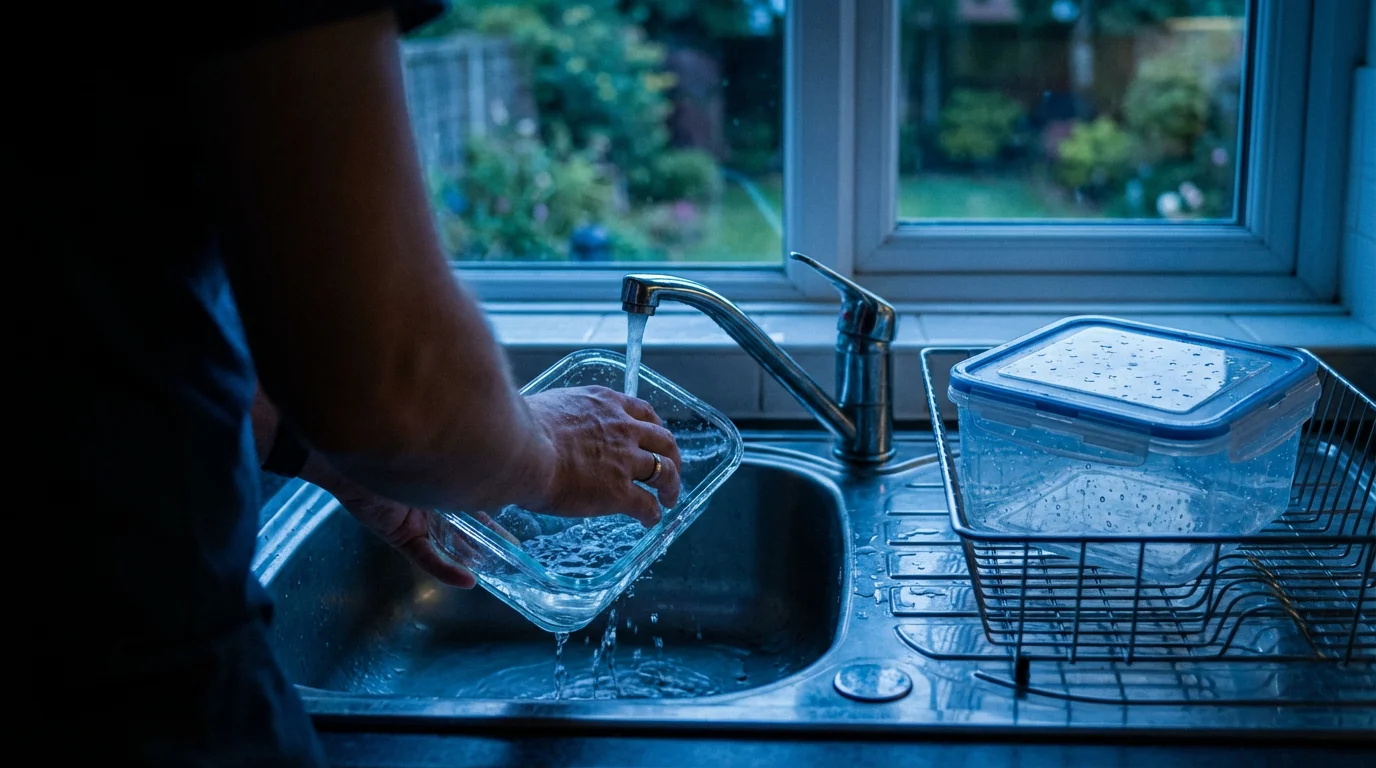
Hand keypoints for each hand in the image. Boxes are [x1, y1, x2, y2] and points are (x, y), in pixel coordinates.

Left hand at [304, 456, 514, 587]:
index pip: (473, 494)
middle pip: (464, 523)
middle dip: (487, 537)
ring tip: (495, 567)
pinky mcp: (400, 535)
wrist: (354, 442)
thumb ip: (466, 451)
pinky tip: (467, 579)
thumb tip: (500, 437)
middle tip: (513, 550)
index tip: (518, 511)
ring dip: (470, 556)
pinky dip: (446, 569)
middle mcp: (430, 496)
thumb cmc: (399, 435)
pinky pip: (425, 556)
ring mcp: (415, 518)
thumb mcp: (444, 447)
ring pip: (449, 542)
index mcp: (440, 473)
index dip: (494, 506)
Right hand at [525, 386, 681, 525]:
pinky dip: (653, 513)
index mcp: (604, 404)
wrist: (520, 448)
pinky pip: (646, 504)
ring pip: (664, 471)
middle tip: (672, 469)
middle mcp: (622, 428)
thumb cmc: (519, 428)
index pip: (641, 411)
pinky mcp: (619, 491)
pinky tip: (650, 520)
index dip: (653, 427)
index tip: (654, 437)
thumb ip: (559, 418)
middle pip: (663, 440)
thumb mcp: (547, 408)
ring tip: (670, 498)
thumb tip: (541, 429)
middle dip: (672, 456)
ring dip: (671, 485)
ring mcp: (624, 460)